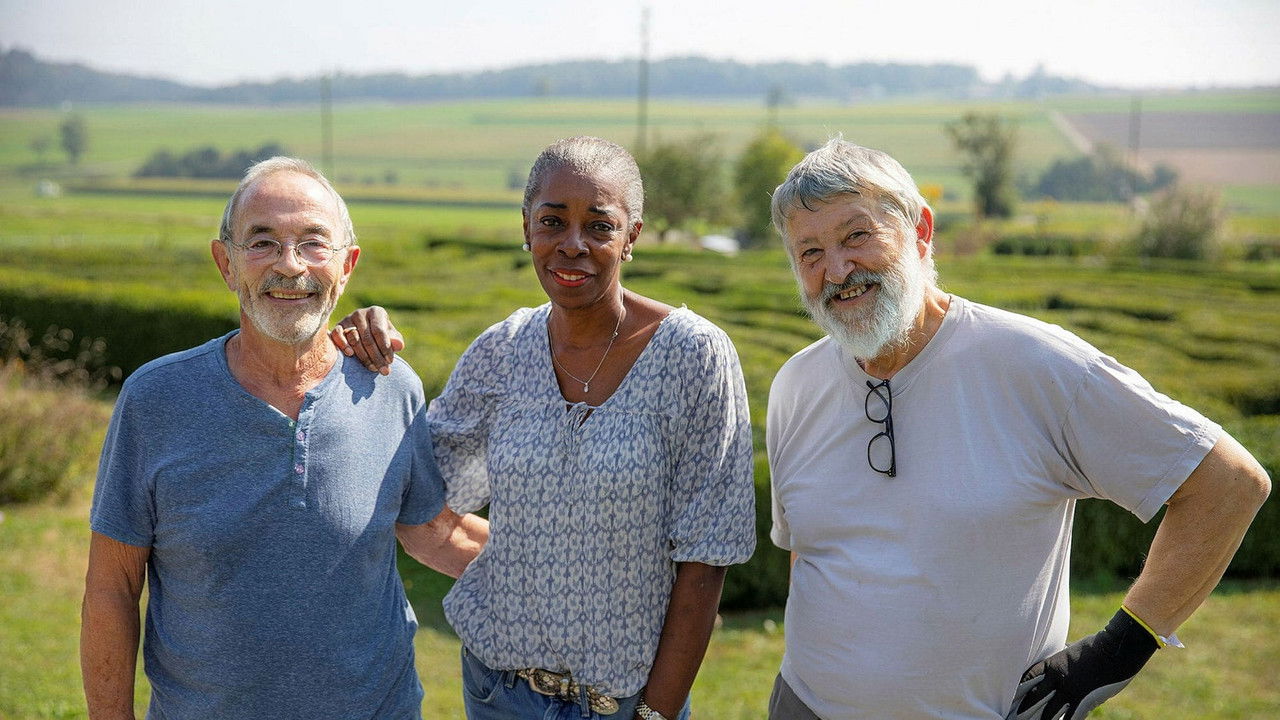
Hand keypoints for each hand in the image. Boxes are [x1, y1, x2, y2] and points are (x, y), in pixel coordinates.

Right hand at [329, 306, 403, 374]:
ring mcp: (347, 319)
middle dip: (377, 357)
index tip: (390, 362)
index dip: (385, 347)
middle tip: (384, 371)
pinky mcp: (337, 326)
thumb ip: (396, 340)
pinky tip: (350, 355)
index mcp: (376, 312)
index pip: (380, 331)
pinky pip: (337, 335)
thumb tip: (399, 345)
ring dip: (363, 356)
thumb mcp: (391, 337)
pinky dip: (343, 345)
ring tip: (372, 367)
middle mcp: (360, 313)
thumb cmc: (381, 336)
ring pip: (354, 339)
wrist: (364, 334)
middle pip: (367, 338)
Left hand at [1006, 609, 1158, 719]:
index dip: (1018, 689)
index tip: (1008, 697)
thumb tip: (1058, 653)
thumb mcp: (1071, 650)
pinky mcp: (1085, 702)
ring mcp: (1071, 692)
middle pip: (1034, 698)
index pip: (1028, 678)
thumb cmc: (1096, 647)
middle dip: (1022, 709)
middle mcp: (1058, 680)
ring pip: (1049, 712)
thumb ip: (1062, 656)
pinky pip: (1070, 718)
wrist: (1116, 650)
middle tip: (1011, 716)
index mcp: (1052, 665)